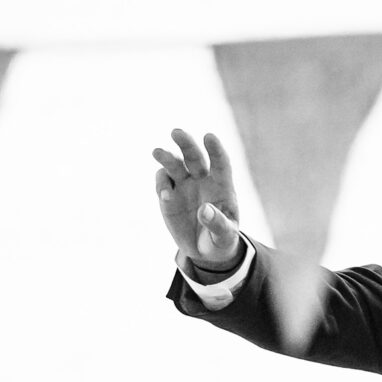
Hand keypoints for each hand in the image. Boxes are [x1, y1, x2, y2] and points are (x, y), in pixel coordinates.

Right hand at [152, 128, 245, 270]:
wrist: (203, 250)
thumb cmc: (220, 239)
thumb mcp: (225, 236)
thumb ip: (217, 223)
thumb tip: (204, 210)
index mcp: (222, 185)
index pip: (220, 162)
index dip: (216, 149)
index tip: (209, 137)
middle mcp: (202, 179)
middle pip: (194, 156)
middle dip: (185, 143)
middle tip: (176, 132)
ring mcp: (183, 185)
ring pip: (174, 165)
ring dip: (166, 157)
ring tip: (157, 152)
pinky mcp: (168, 195)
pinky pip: (163, 183)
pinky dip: (161, 185)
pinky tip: (166, 196)